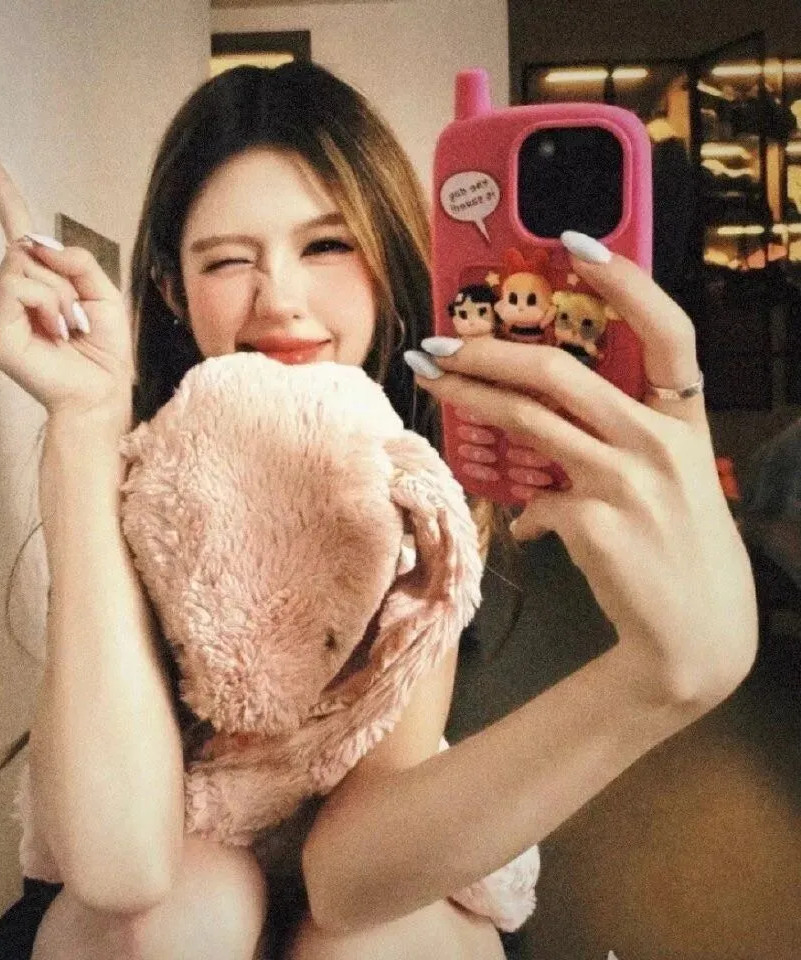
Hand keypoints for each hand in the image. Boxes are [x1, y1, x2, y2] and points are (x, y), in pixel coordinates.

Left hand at [413, 244, 756, 707]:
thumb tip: (544, 452)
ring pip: (528, 422)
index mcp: (685, 420)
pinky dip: (523, 514)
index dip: (624, 279)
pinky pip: (534, 504)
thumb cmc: (681, 551)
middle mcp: (660, 442)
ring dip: (469, 398)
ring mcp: (628, 483)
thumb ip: (617, 448)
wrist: (697, 637)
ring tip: (429, 380)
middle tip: (440, 341)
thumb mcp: (671, 483)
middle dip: (489, 351)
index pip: (667, 328)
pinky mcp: (595, 525)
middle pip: (560, 373)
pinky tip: (525, 527)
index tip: (574, 242)